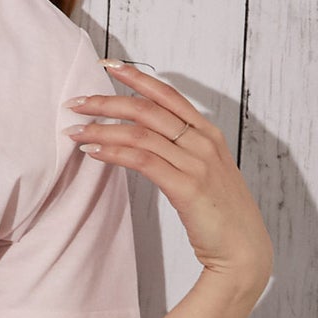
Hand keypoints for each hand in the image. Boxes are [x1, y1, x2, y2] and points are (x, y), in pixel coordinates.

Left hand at [63, 60, 272, 294]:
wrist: (243, 251)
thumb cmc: (220, 213)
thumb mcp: (205, 171)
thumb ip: (182, 149)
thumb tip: (144, 135)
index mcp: (208, 133)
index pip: (167, 94)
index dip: (136, 77)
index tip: (108, 66)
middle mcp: (203, 142)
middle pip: (147, 109)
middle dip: (106, 102)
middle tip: (75, 103)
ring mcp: (197, 163)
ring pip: (140, 133)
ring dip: (102, 129)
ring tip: (74, 132)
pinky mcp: (187, 187)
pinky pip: (142, 160)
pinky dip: (114, 152)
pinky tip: (93, 152)